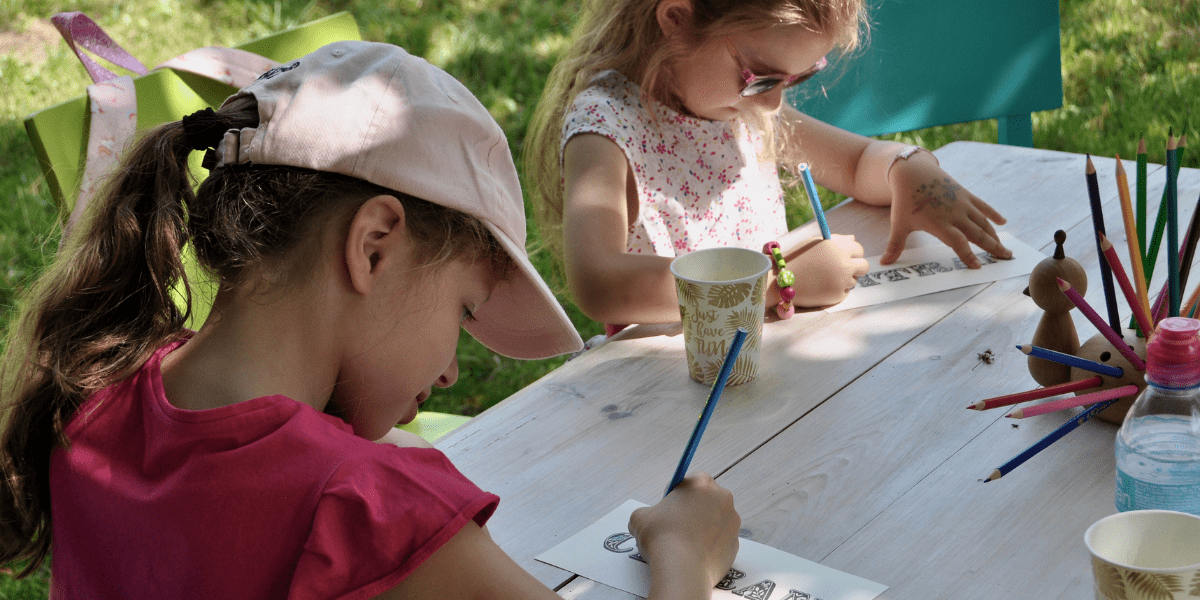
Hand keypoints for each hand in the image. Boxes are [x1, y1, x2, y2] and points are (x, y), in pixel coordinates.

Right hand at [629, 473, 739, 593]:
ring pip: (716, 521)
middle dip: (693, 510)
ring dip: (703, 528)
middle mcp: (722, 498)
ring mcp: (732, 522)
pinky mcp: (736, 544)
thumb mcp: (640, 518)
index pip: (690, 481)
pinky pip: (721, 541)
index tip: (669, 507)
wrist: (682, 569)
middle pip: (706, 500)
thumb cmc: (661, 537)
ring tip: (685, 544)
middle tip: (676, 526)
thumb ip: (646, 512)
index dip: (678, 494)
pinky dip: (710, 546)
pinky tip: (695, 555)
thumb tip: (647, 519)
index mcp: (700, 483)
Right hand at [772, 234, 868, 307]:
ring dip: (844, 279)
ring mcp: (842, 281)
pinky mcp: (838, 296)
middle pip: (864, 266)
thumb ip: (836, 240)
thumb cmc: (797, 258)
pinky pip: (844, 292)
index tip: (846, 256)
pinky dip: (836, 290)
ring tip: (824, 278)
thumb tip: (853, 239)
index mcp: (838, 248)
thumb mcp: (815, 243)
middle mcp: (843, 264)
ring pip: (853, 280)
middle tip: (843, 269)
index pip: (859, 249)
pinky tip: (821, 286)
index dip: (853, 252)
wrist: (781, 280)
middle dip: (856, 267)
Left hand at [883, 158, 1010, 267]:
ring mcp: (962, 203)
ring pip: (983, 221)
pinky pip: (983, 205)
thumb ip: (895, 245)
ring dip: (995, 235)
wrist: (913, 172)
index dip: (968, 255)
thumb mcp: (899, 224)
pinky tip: (1003, 222)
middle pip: (977, 233)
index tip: (978, 267)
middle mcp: (954, 214)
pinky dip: (993, 214)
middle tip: (1006, 258)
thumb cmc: (904, 200)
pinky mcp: (965, 194)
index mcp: (939, 223)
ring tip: (1004, 248)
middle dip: (993, 247)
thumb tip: (884, 264)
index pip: (958, 243)